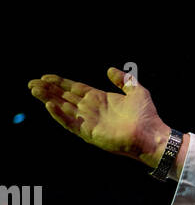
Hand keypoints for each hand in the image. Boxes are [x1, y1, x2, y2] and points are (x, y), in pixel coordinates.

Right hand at [28, 67, 171, 164]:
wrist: (152, 134)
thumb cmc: (146, 116)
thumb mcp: (136, 90)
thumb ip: (123, 80)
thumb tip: (110, 70)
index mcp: (100, 99)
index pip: (74, 89)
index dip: (60, 82)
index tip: (46, 76)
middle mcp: (91, 110)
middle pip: (65, 97)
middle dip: (48, 90)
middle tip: (32, 83)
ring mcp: (89, 122)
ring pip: (63, 109)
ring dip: (48, 100)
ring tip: (34, 90)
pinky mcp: (89, 133)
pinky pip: (70, 123)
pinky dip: (59, 115)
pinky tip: (49, 105)